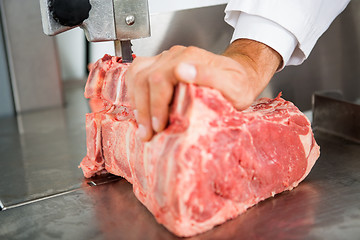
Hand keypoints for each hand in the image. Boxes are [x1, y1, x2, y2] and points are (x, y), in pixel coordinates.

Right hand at [126, 39, 280, 140]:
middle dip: (143, 109)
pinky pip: (137, 74)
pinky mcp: (160, 66)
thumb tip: (182, 71)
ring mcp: (165, 59)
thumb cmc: (237, 85)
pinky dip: (134, 93)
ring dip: (136, 102)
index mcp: (189, 58)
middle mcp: (174, 56)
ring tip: (142, 126)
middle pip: (144, 78)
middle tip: (147, 133)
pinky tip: (140, 109)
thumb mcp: (233, 86)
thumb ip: (211, 77)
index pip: (159, 79)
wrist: (239, 76)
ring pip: (136, 75)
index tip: (159, 127)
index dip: (155, 105)